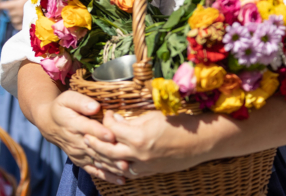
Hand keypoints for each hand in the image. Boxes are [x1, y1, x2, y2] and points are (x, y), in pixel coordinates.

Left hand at [0, 0, 30, 29]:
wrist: (49, 4)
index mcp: (16, 4)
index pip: (4, 6)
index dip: (2, 5)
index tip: (1, 4)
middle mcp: (17, 13)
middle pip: (9, 13)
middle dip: (10, 9)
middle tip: (14, 6)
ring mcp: (22, 20)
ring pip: (12, 20)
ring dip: (13, 17)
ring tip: (18, 13)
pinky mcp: (26, 25)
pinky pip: (18, 26)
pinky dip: (18, 23)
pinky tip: (22, 19)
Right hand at [36, 91, 125, 184]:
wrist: (49, 124)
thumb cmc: (61, 108)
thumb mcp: (67, 98)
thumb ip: (81, 102)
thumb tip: (95, 107)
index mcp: (74, 124)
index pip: (88, 128)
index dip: (100, 132)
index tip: (112, 135)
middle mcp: (76, 141)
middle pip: (95, 148)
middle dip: (110, 154)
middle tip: (125, 158)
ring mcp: (78, 153)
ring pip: (96, 160)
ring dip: (111, 166)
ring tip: (125, 169)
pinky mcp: (80, 161)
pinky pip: (94, 170)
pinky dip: (106, 176)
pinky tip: (120, 180)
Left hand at [83, 110, 207, 179]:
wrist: (200, 142)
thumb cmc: (178, 124)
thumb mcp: (153, 116)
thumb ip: (132, 121)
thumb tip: (114, 120)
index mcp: (139, 136)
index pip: (112, 128)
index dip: (106, 119)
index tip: (106, 113)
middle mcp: (138, 154)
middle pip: (107, 150)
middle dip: (94, 142)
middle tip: (86, 135)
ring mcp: (144, 165)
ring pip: (115, 165)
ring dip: (101, 158)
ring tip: (92, 151)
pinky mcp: (150, 172)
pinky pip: (129, 173)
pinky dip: (117, 169)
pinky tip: (110, 164)